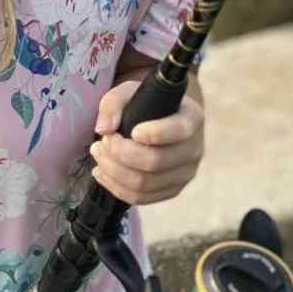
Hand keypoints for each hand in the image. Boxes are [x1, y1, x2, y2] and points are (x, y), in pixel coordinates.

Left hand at [90, 71, 205, 205]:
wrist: (155, 123)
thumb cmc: (144, 105)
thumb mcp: (128, 93)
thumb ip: (113, 103)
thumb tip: (104, 129)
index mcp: (192, 119)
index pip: (179, 131)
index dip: (154, 133)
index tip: (133, 131)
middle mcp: (194, 149)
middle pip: (155, 162)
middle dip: (120, 153)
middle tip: (102, 141)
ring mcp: (184, 173)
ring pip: (143, 183)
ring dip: (112, 170)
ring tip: (98, 153)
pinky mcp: (170, 190)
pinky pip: (139, 198)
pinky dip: (114, 186)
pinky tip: (101, 171)